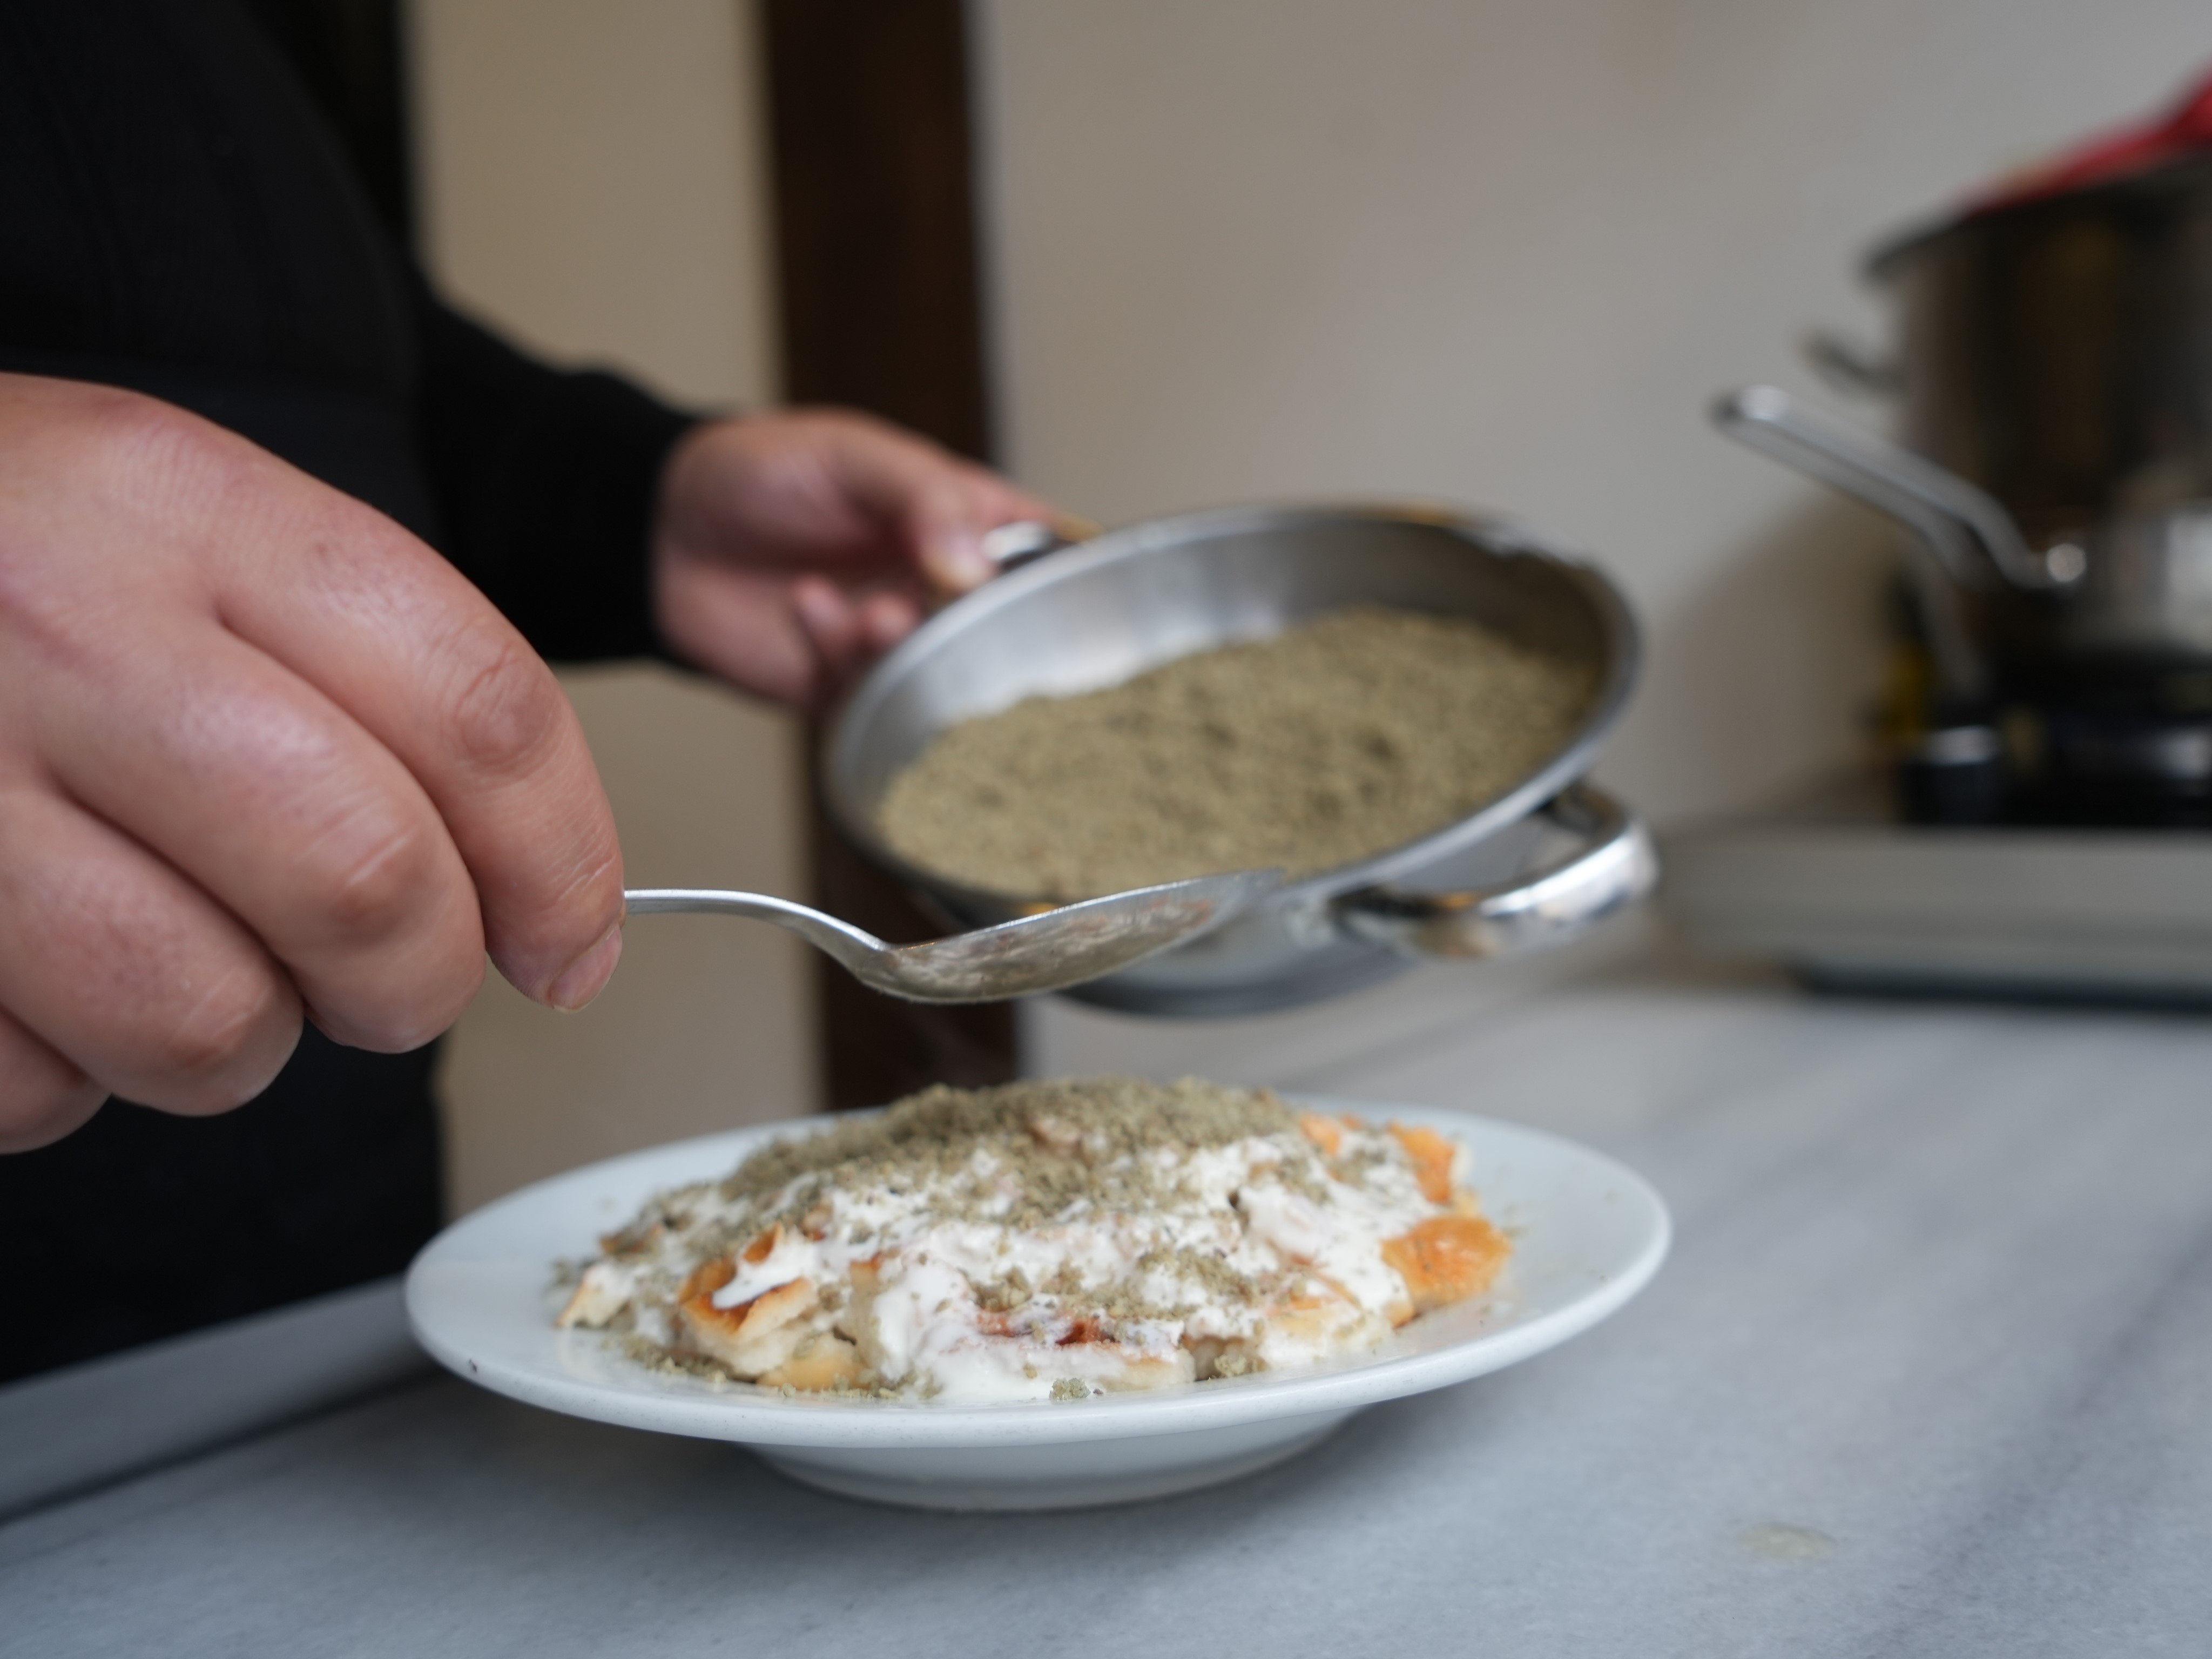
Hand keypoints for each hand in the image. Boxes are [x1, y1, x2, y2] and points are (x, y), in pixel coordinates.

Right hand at [0, 374, 627, 1150]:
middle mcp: (60, 626)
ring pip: (203, 1020)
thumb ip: (377, 680)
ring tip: (193, 963)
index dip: (566, 864)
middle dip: (418, 981)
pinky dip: (61, 1074)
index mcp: (187, 506)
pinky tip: (36, 975)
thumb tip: (544, 903)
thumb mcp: (187, 532)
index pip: (480, 711)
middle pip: (367, 882)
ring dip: (238, 1042)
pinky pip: (31, 1086)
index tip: (570, 941)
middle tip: (392, 982)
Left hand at [652, 409, 1065, 708]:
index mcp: (968, 522)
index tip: (1061, 596)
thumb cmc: (763, 472)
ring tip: (871, 616)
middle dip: (977, 631)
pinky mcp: (846, 690)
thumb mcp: (856, 456)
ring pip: (940, 676)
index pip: (1050, 555)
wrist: (661, 529)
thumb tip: (976, 567)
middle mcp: (943, 591)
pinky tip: (807, 608)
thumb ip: (926, 499)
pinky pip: (869, 698)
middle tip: (939, 608)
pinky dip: (841, 657)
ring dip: (906, 648)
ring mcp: (898, 645)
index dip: (1069, 581)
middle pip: (1005, 633)